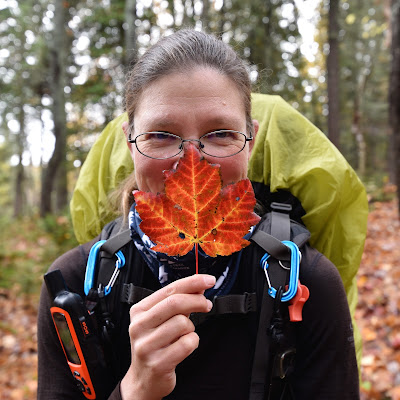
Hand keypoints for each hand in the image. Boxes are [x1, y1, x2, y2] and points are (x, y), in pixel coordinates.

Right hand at [120, 274, 215, 399]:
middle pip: (175, 303)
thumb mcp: (161, 319)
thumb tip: (199, 286)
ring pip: (183, 323)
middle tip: (206, 305)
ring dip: (191, 328)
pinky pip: (187, 344)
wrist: (144, 379)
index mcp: (139, 310)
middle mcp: (139, 326)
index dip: (192, 282)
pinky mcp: (158, 363)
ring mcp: (146, 345)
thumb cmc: (154, 344)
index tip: (208, 280)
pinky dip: (192, 342)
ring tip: (184, 334)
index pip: (169, 289)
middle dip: (197, 301)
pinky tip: (185, 346)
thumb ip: (179, 301)